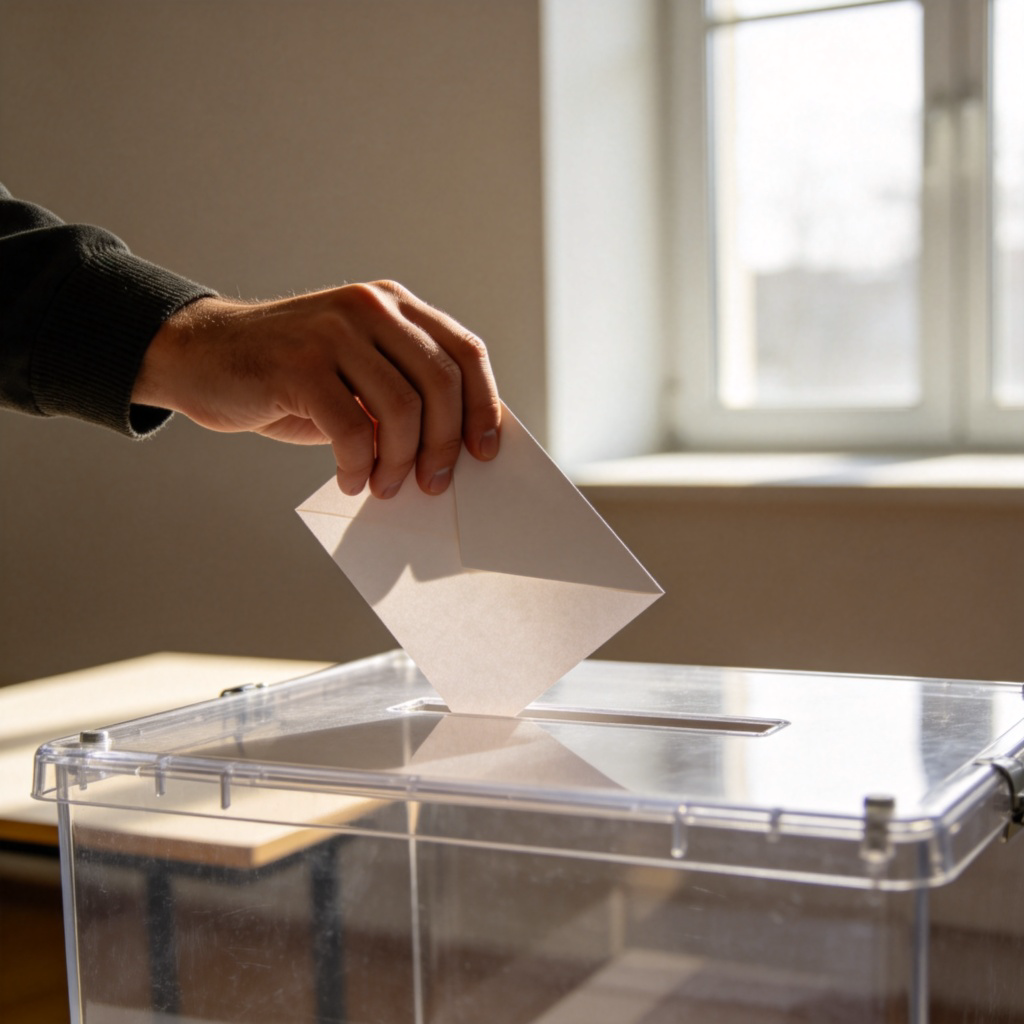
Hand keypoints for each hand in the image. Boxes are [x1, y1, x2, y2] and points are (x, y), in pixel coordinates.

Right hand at [133, 281, 500, 496]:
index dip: (483, 406)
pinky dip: (358, 466)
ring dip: (398, 463)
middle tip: (432, 483)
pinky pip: (353, 430)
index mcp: (393, 305)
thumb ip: (402, 392)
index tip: (483, 452)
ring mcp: (334, 331)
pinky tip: (349, 478)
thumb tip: (454, 448)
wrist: (202, 356)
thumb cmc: (289, 377)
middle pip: (441, 383)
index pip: (465, 352)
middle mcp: (370, 308)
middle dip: (444, 446)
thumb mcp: (356, 372)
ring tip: (383, 485)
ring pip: (402, 410)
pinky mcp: (299, 364)